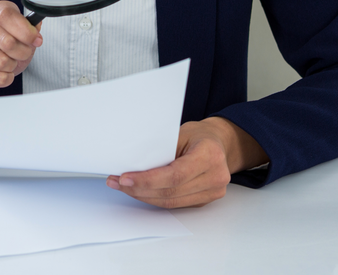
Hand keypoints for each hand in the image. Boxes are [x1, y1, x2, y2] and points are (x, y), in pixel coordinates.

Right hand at [0, 0, 42, 97]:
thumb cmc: (2, 47)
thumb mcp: (21, 36)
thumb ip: (31, 33)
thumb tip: (36, 35)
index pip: (8, 16)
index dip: (25, 31)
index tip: (35, 41)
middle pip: (8, 42)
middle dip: (22, 53)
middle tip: (21, 55)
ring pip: (2, 61)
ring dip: (11, 67)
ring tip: (8, 63)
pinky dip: (4, 78)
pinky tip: (0, 73)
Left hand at [105, 118, 236, 208]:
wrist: (219, 143)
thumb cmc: (199, 136)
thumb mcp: (180, 133)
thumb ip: (161, 150)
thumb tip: (133, 164)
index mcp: (210, 155)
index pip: (175, 175)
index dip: (147, 180)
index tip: (125, 178)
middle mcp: (215, 176)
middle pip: (171, 192)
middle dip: (140, 189)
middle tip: (118, 182)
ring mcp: (212, 192)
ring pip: (171, 202)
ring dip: (144, 196)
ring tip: (124, 187)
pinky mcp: (205, 200)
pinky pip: (175, 204)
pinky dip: (155, 199)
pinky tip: (140, 191)